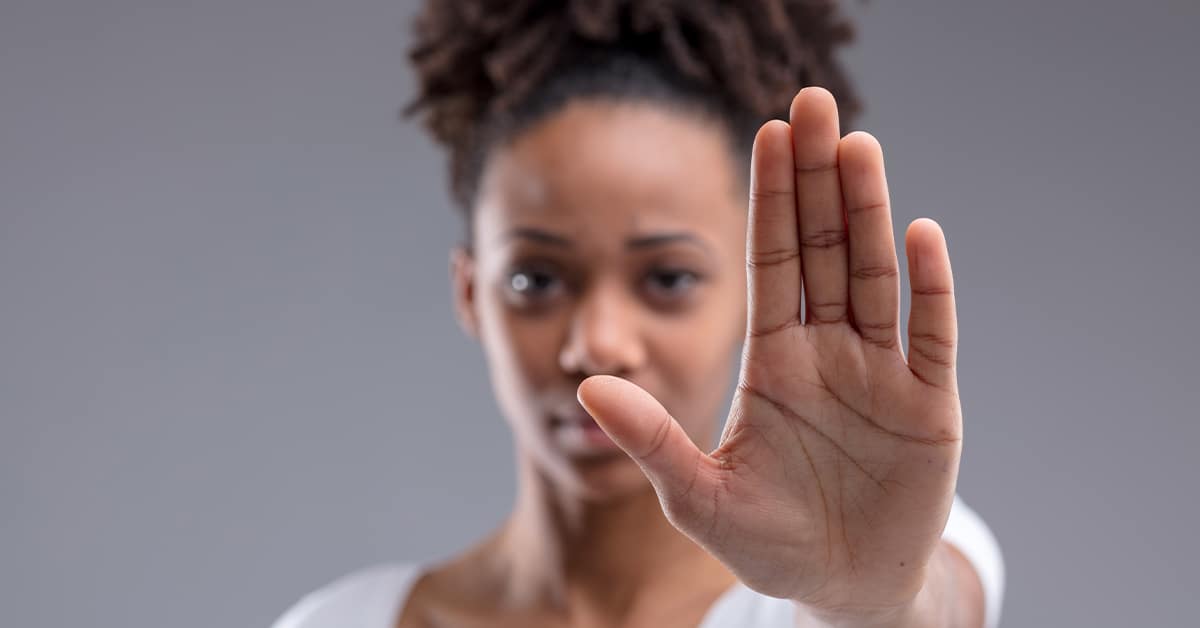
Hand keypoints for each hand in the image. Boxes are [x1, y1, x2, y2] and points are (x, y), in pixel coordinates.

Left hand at [577, 87, 961, 618]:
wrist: (841, 587)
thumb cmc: (766, 542)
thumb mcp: (697, 496)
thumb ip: (650, 440)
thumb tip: (585, 389)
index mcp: (775, 363)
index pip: (771, 264)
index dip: (769, 201)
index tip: (764, 134)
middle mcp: (828, 352)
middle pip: (824, 250)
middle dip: (817, 179)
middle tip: (814, 103)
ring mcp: (881, 374)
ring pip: (874, 276)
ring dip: (867, 212)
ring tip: (857, 147)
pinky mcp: (929, 407)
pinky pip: (931, 337)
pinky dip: (929, 288)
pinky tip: (919, 234)